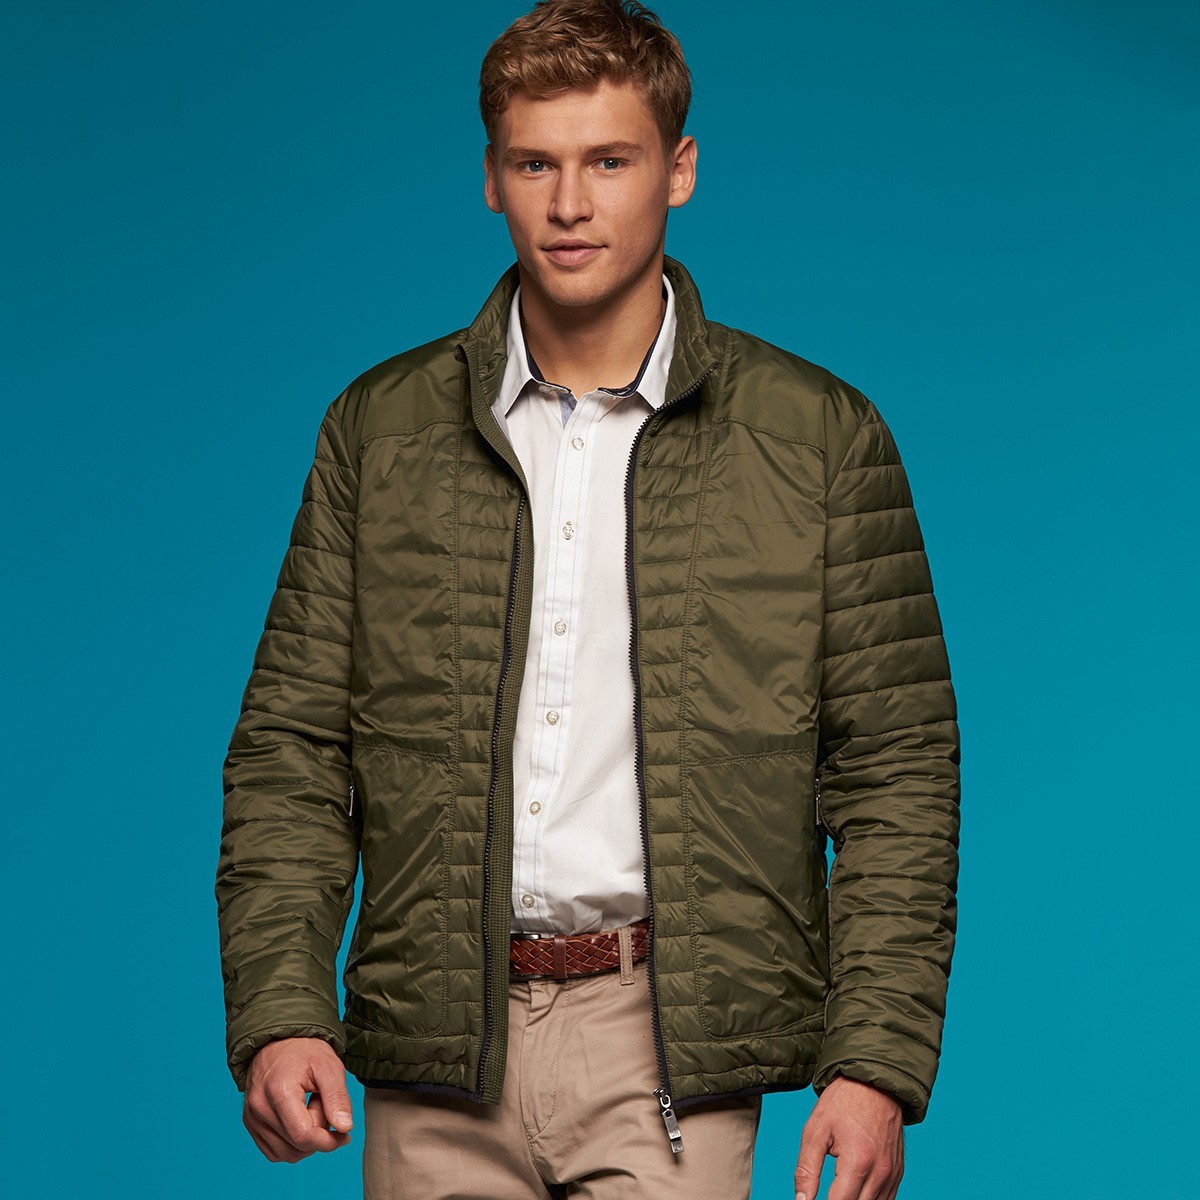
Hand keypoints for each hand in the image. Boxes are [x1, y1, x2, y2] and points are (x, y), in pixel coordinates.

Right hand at [242, 1036, 353, 1162]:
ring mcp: (251, 1118)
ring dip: (305, 1140)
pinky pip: (274, 1151)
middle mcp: (259, 1109)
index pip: (303, 1136)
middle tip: (322, 1103)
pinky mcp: (250, 1123)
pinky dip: (292, 1144)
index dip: (328, 1141)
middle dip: (318, 1132)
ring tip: (309, 1108)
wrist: (278, 1041)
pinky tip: (299, 1119)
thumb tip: (345, 1128)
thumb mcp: (329, 1066)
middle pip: (296, 1145)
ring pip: (285, 1154)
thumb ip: (338, 1098)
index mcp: (278, 1092)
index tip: (344, 1134)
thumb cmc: (305, 1051)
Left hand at [794, 1076, 903, 1199]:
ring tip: (837, 1190)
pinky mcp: (897, 1172)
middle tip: (825, 1192)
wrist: (873, 1083)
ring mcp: (891, 1174)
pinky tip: (853, 1192)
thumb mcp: (815, 1130)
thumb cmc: (842, 1103)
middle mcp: (880, 1173)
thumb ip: (806, 1170)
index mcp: (858, 1162)